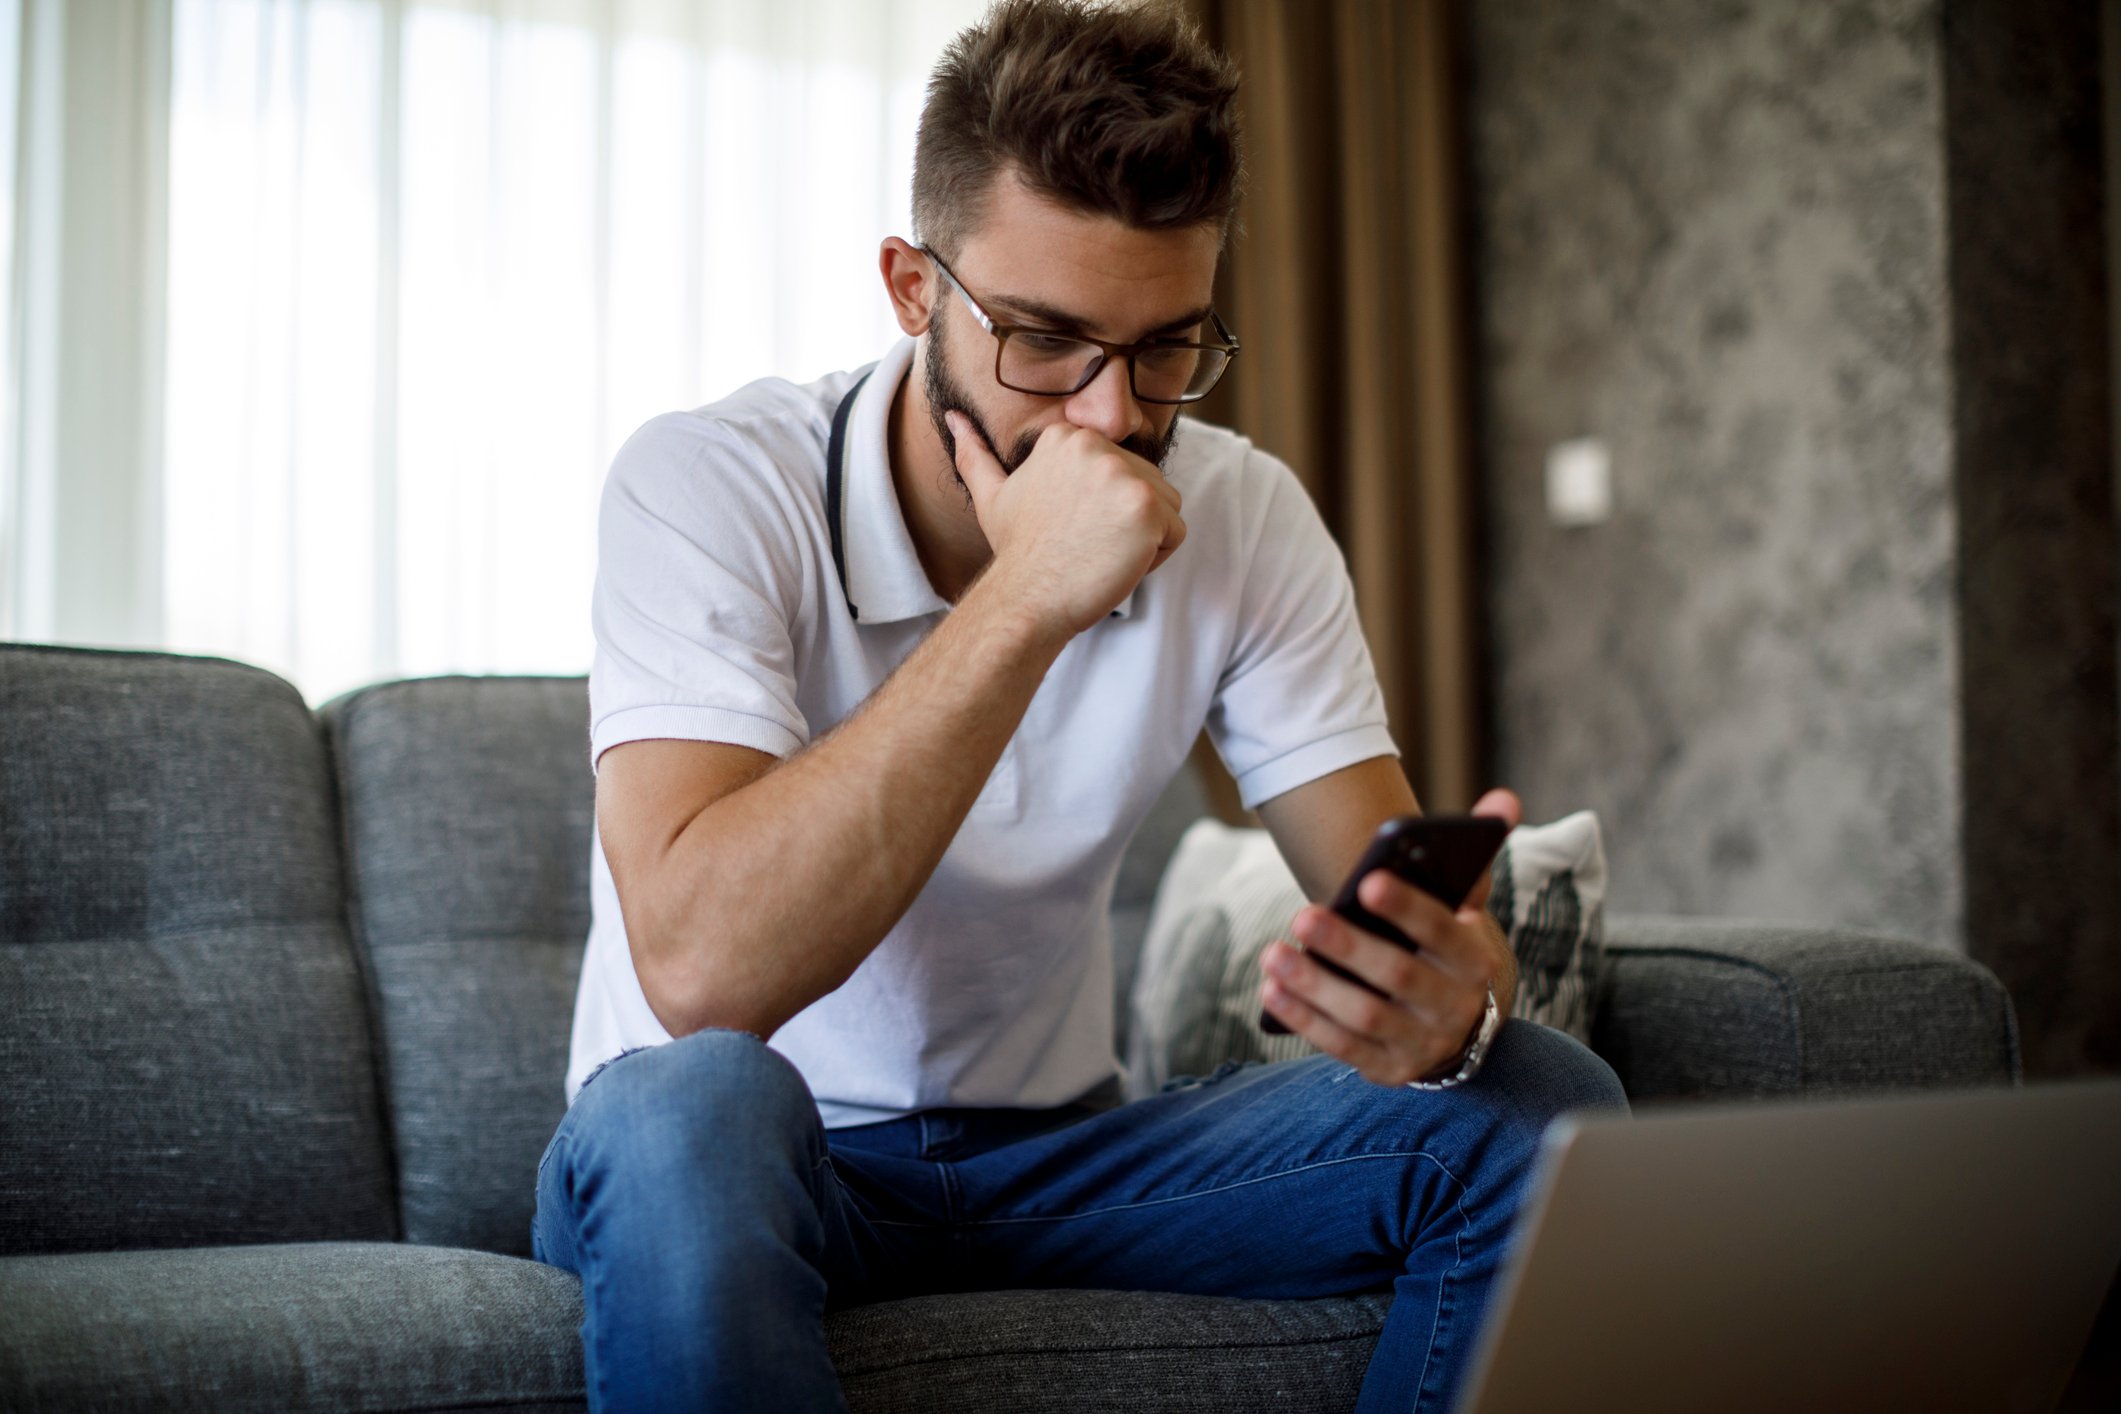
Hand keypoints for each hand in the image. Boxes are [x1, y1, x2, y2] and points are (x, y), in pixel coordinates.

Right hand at [948, 411, 1185, 637]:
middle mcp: (1099, 447)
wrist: (1027, 598)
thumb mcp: (991, 495)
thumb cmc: (1016, 553)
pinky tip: (1114, 564)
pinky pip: (1176, 533)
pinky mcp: (1148, 507)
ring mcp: (1125, 475)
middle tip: (1084, 545)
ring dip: (1142, 539)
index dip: (1101, 508)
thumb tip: (953, 418)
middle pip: (1147, 484)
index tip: (1071, 527)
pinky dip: (1154, 558)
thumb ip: (975, 454)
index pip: (1120, 468)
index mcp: (1069, 437)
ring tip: (1100, 553)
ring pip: (1166, 507)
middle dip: (1124, 522)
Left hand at [1259, 788, 1522, 1085]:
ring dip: (1315, 984)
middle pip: (1399, 975)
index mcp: (1475, 959)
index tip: (1367, 881)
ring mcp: (1422, 1044)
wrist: (1457, 1022)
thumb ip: (1476, 853)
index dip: (1408, 908)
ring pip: (1365, 1015)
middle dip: (1349, 946)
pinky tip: (1273, 990)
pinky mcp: (1389, 1069)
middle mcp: (1455, 1007)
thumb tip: (1503, 797)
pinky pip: (1343, 1046)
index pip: (1444, 932)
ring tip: (1272, 952)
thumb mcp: (1465, 907)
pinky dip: (1305, 1019)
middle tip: (1303, 913)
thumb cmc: (1445, 947)